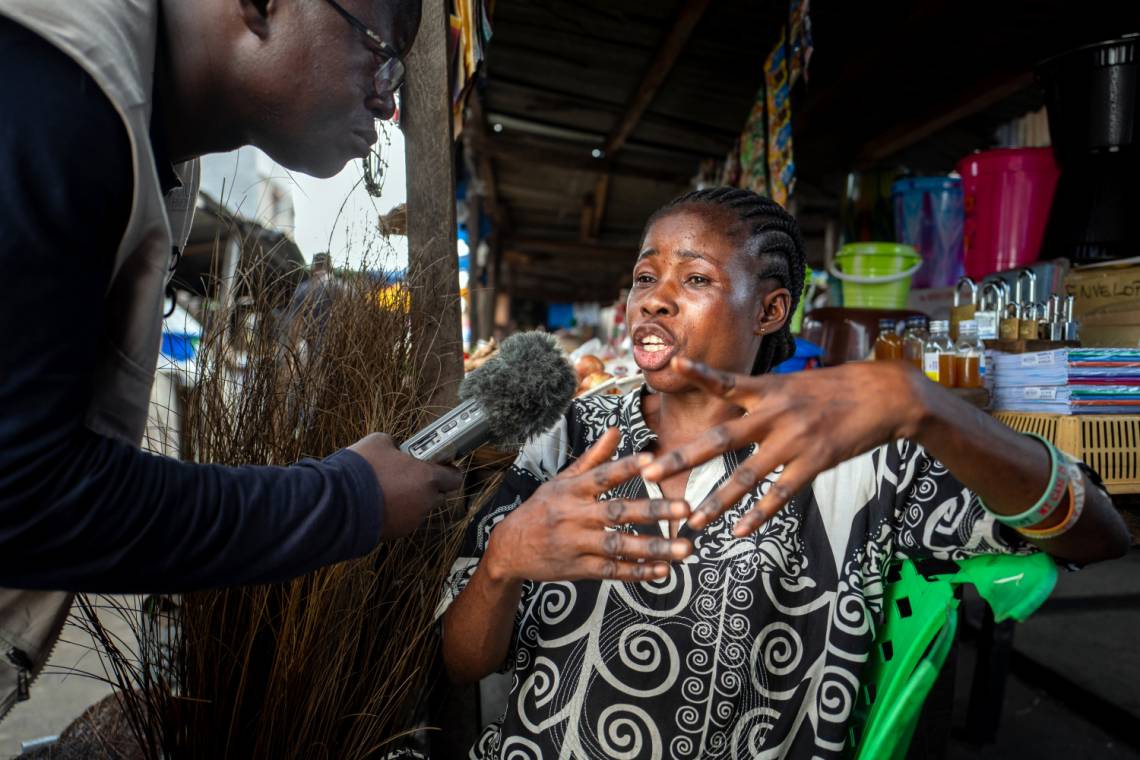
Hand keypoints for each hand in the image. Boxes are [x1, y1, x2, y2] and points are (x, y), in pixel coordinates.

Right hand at [349, 433, 463, 538]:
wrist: (337, 503)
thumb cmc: (361, 469)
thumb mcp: (379, 442)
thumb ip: (396, 445)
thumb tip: (396, 449)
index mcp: (428, 478)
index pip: (455, 478)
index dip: (450, 471)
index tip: (443, 466)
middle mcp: (425, 502)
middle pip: (438, 495)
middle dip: (429, 486)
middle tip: (411, 475)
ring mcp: (411, 521)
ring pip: (419, 509)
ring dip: (410, 500)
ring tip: (388, 490)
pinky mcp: (395, 534)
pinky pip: (402, 520)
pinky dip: (395, 513)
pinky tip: (378, 503)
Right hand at [485, 428, 692, 583]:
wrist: (509, 548)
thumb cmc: (541, 509)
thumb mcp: (561, 480)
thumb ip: (594, 458)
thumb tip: (617, 430)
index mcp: (571, 490)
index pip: (601, 476)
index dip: (625, 468)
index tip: (652, 461)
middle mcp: (573, 516)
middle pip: (617, 512)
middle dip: (653, 511)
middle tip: (685, 508)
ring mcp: (576, 544)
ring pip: (619, 545)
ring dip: (653, 548)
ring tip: (684, 548)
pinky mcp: (579, 569)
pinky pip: (612, 570)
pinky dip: (637, 571)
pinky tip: (662, 570)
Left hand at [641, 357, 922, 536]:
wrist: (885, 395)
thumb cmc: (835, 389)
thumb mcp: (793, 382)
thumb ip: (760, 393)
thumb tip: (730, 394)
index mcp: (768, 389)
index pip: (726, 381)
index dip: (700, 372)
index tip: (674, 364)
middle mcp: (775, 413)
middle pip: (721, 438)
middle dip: (682, 456)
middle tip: (650, 472)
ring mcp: (794, 439)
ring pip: (747, 475)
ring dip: (718, 500)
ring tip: (694, 520)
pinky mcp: (815, 461)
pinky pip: (781, 494)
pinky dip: (760, 514)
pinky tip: (741, 530)